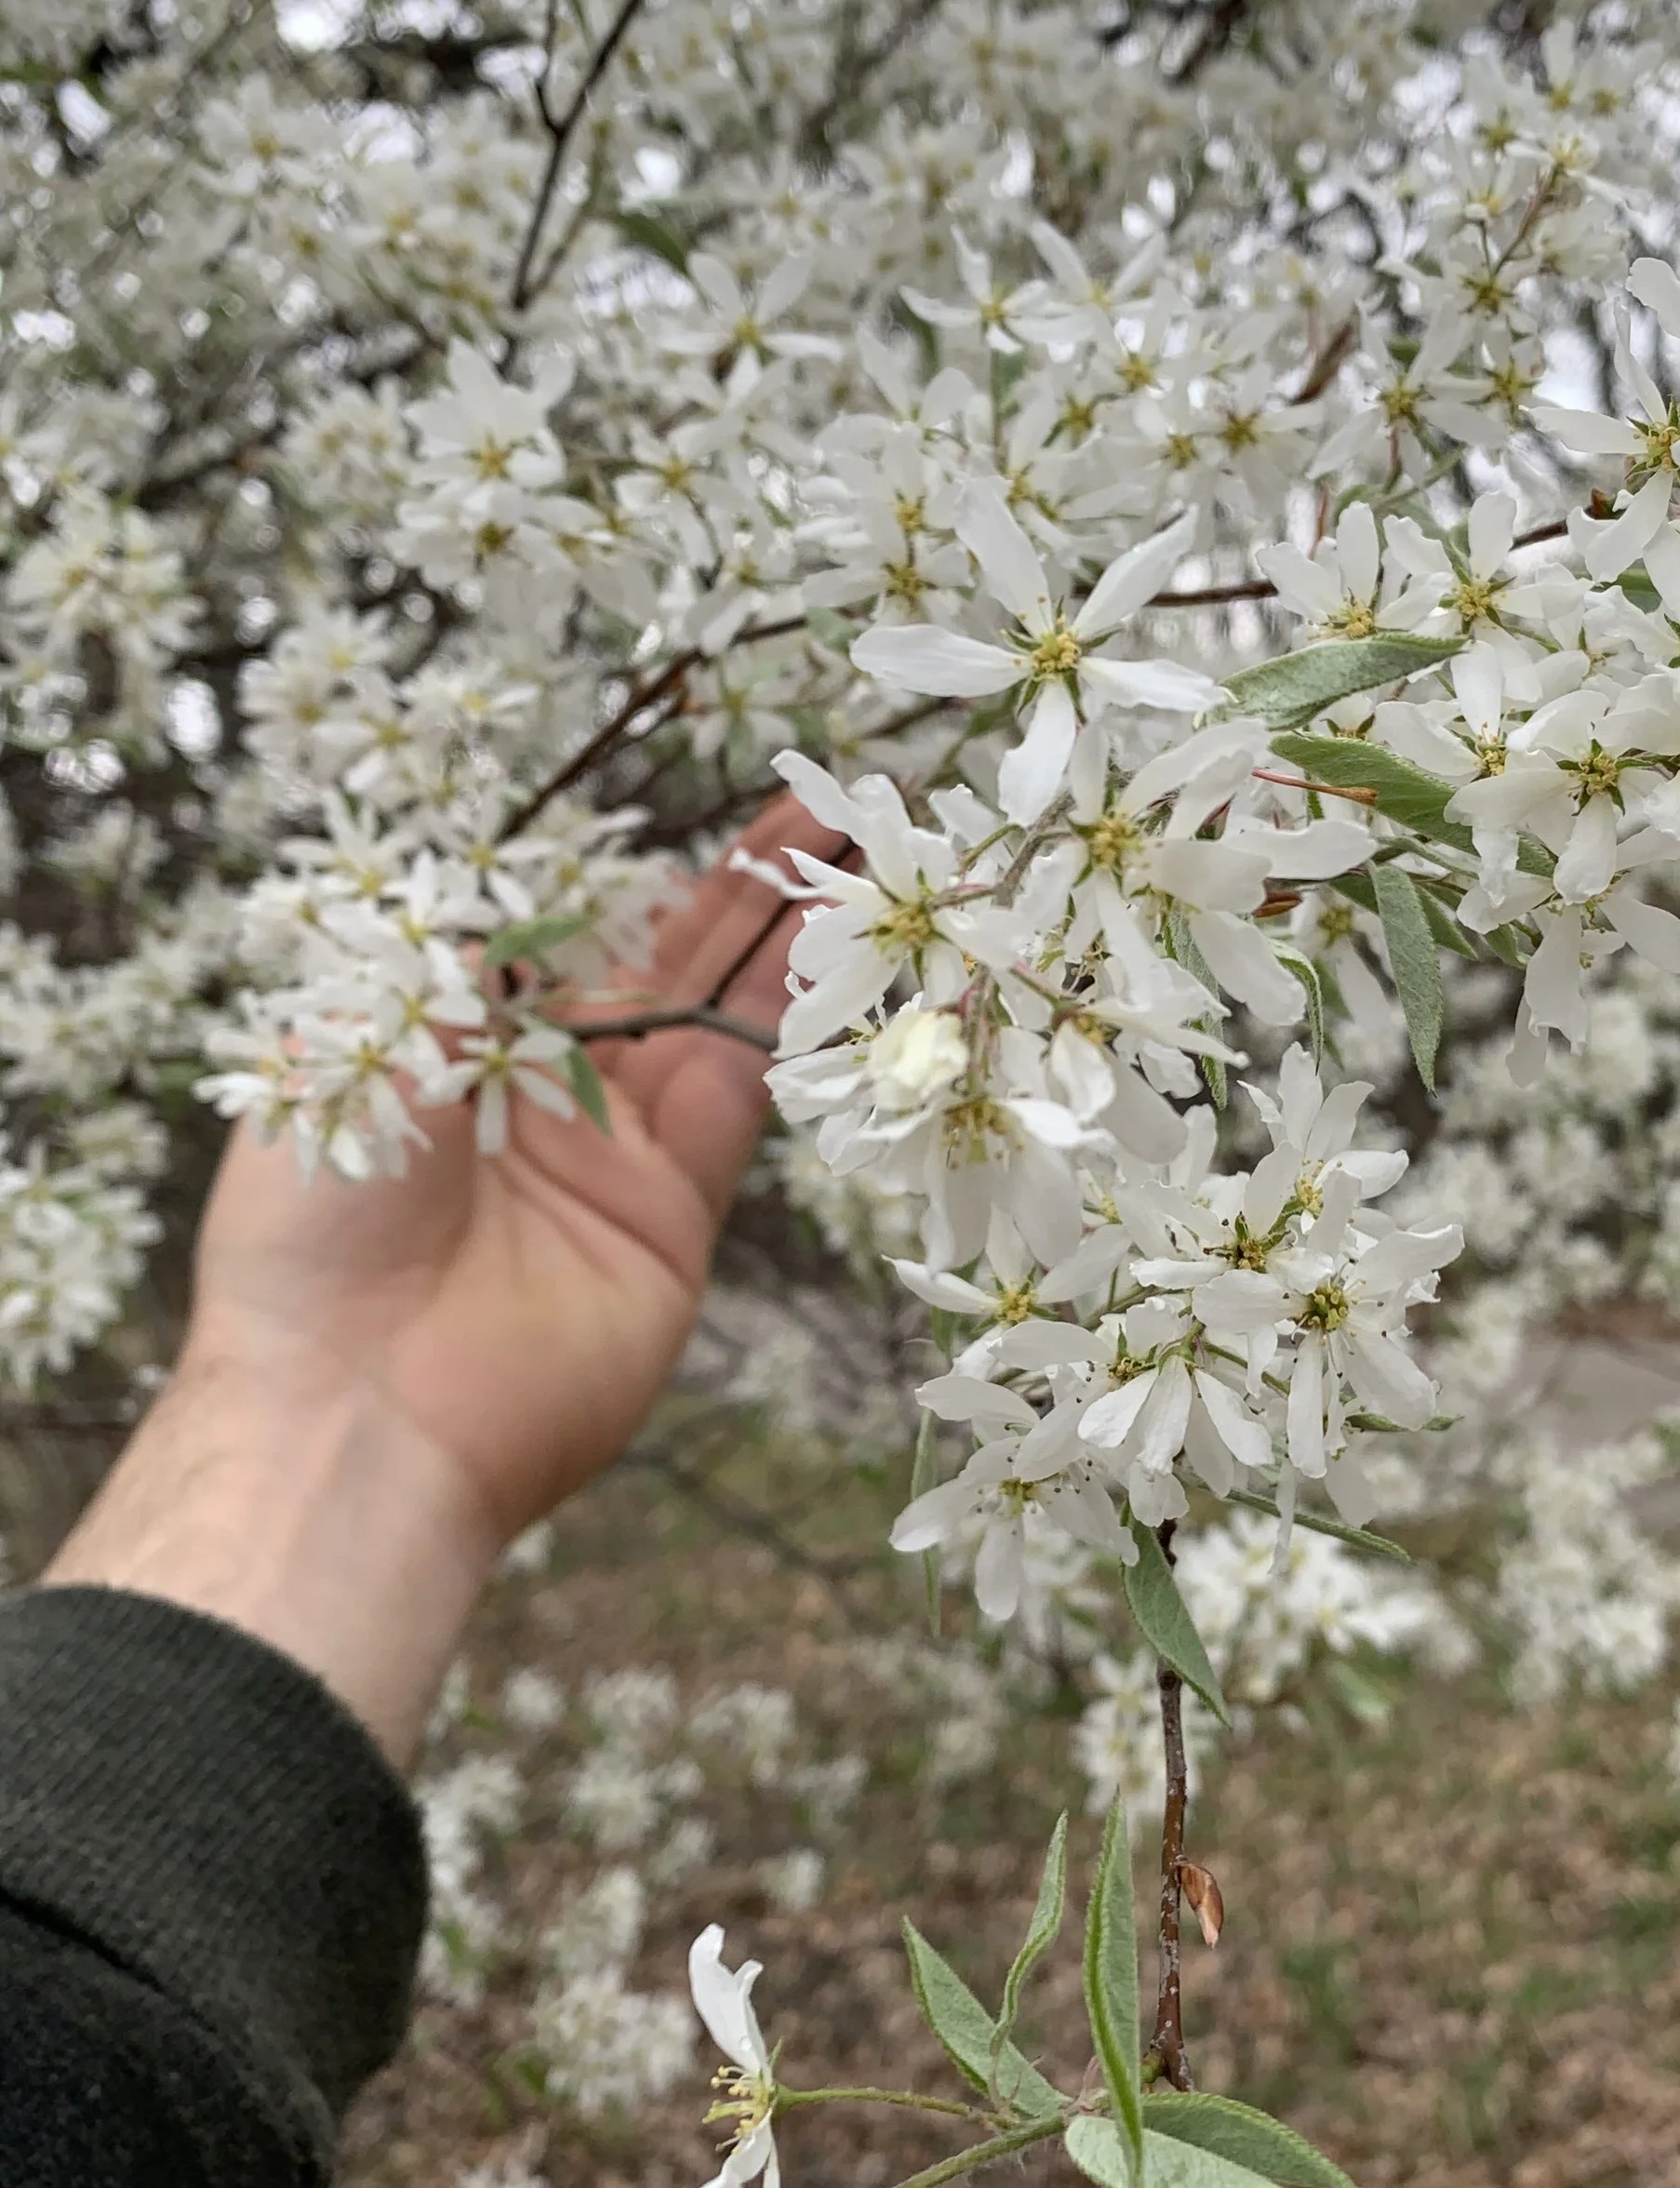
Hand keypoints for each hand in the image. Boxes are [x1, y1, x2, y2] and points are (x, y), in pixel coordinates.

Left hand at [48, 791, 845, 1758]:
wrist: (355, 1406)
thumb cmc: (319, 1217)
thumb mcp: (363, 1040)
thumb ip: (465, 948)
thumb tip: (528, 866)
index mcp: (448, 1041)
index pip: (558, 925)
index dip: (627, 857)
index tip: (690, 781)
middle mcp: (539, 1091)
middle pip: (656, 959)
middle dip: (736, 879)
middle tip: (821, 799)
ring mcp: (613, 1153)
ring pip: (715, 1012)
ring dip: (784, 929)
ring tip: (851, 842)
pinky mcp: (674, 1214)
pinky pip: (744, 1094)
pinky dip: (790, 1017)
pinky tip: (834, 940)